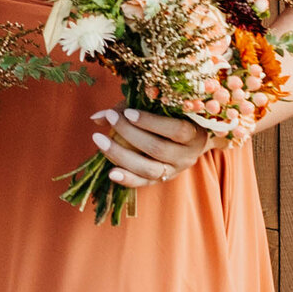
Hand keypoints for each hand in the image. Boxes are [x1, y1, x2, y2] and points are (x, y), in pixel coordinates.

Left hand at [88, 103, 215, 191]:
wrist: (188, 140)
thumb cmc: (170, 116)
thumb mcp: (158, 108)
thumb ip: (128, 109)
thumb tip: (98, 118)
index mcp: (194, 133)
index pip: (175, 129)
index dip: (151, 122)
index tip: (128, 112)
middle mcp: (187, 155)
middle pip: (158, 149)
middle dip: (130, 133)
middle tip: (110, 118)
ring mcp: (174, 171)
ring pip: (149, 169)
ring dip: (121, 155)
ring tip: (100, 141)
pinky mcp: (161, 181)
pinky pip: (143, 183)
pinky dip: (127, 179)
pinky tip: (111, 172)